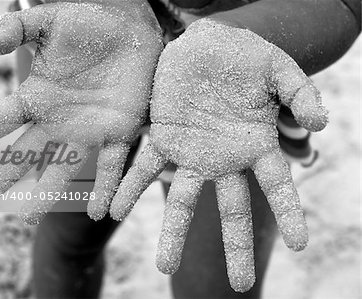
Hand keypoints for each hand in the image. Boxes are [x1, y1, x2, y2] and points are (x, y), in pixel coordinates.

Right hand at [0, 1, 161, 223]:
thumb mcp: (49, 21)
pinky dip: (107, 189)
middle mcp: (60, 120)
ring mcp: (89, 129)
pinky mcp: (120, 131)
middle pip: (23, 154)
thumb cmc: (89, 21)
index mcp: (39, 96)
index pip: (1, 120)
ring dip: (46, 193)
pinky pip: (113, 166)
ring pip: (63, 167)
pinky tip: (99, 213)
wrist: (132, 26)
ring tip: (27, 219)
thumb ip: (18, 28)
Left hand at [105, 19, 327, 291]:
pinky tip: (114, 212)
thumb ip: (302, 94)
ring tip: (165, 264)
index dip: (289, 212)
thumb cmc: (248, 56)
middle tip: (240, 285)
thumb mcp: (281, 70)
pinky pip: (144, 168)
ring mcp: (191, 152)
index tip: (300, 244)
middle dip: (235, 247)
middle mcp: (223, 158)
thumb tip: (320, 124)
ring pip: (182, 199)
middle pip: (231, 210)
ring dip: (173, 233)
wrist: (209, 42)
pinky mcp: (163, 137)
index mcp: (255, 145)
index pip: (276, 186)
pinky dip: (129, 188)